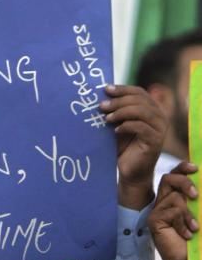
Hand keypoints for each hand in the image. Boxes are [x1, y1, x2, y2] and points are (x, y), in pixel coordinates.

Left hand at [101, 85, 165, 209]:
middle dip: (118, 101)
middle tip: (101, 106)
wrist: (129, 170)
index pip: (138, 92)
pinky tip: (115, 131)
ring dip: (122, 112)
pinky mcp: (156, 141)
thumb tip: (100, 94)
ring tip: (107, 119)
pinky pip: (141, 127)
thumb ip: (114, 111)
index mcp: (151, 108)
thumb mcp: (117, 125)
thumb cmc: (122, 146)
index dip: (122, 89)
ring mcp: (160, 128)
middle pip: (140, 99)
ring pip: (142, 111)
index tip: (105, 89)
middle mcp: (159, 116)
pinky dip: (126, 126)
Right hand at [149, 161, 198, 259]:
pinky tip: (187, 234)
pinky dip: (183, 222)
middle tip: (196, 196)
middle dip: (184, 182)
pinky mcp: (154, 221)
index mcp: (175, 198)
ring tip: (195, 227)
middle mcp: (164, 202)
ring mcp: (157, 211)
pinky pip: (171, 211)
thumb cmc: (199, 240)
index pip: (175, 176)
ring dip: (189, 212)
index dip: (183, 168)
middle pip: (168, 178)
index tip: (196, 168)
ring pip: (173, 196)